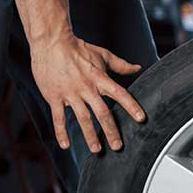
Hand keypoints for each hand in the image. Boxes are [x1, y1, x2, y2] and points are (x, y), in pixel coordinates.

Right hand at [30, 36, 145, 152]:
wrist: (51, 43)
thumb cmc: (78, 49)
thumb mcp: (102, 55)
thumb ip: (121, 65)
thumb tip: (138, 67)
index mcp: (100, 79)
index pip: (120, 94)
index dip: (131, 106)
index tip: (141, 119)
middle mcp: (87, 88)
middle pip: (102, 113)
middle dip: (111, 131)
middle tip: (118, 146)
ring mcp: (70, 93)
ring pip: (82, 118)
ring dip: (90, 136)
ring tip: (96, 150)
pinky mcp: (54, 96)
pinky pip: (58, 117)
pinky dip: (61, 132)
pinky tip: (65, 145)